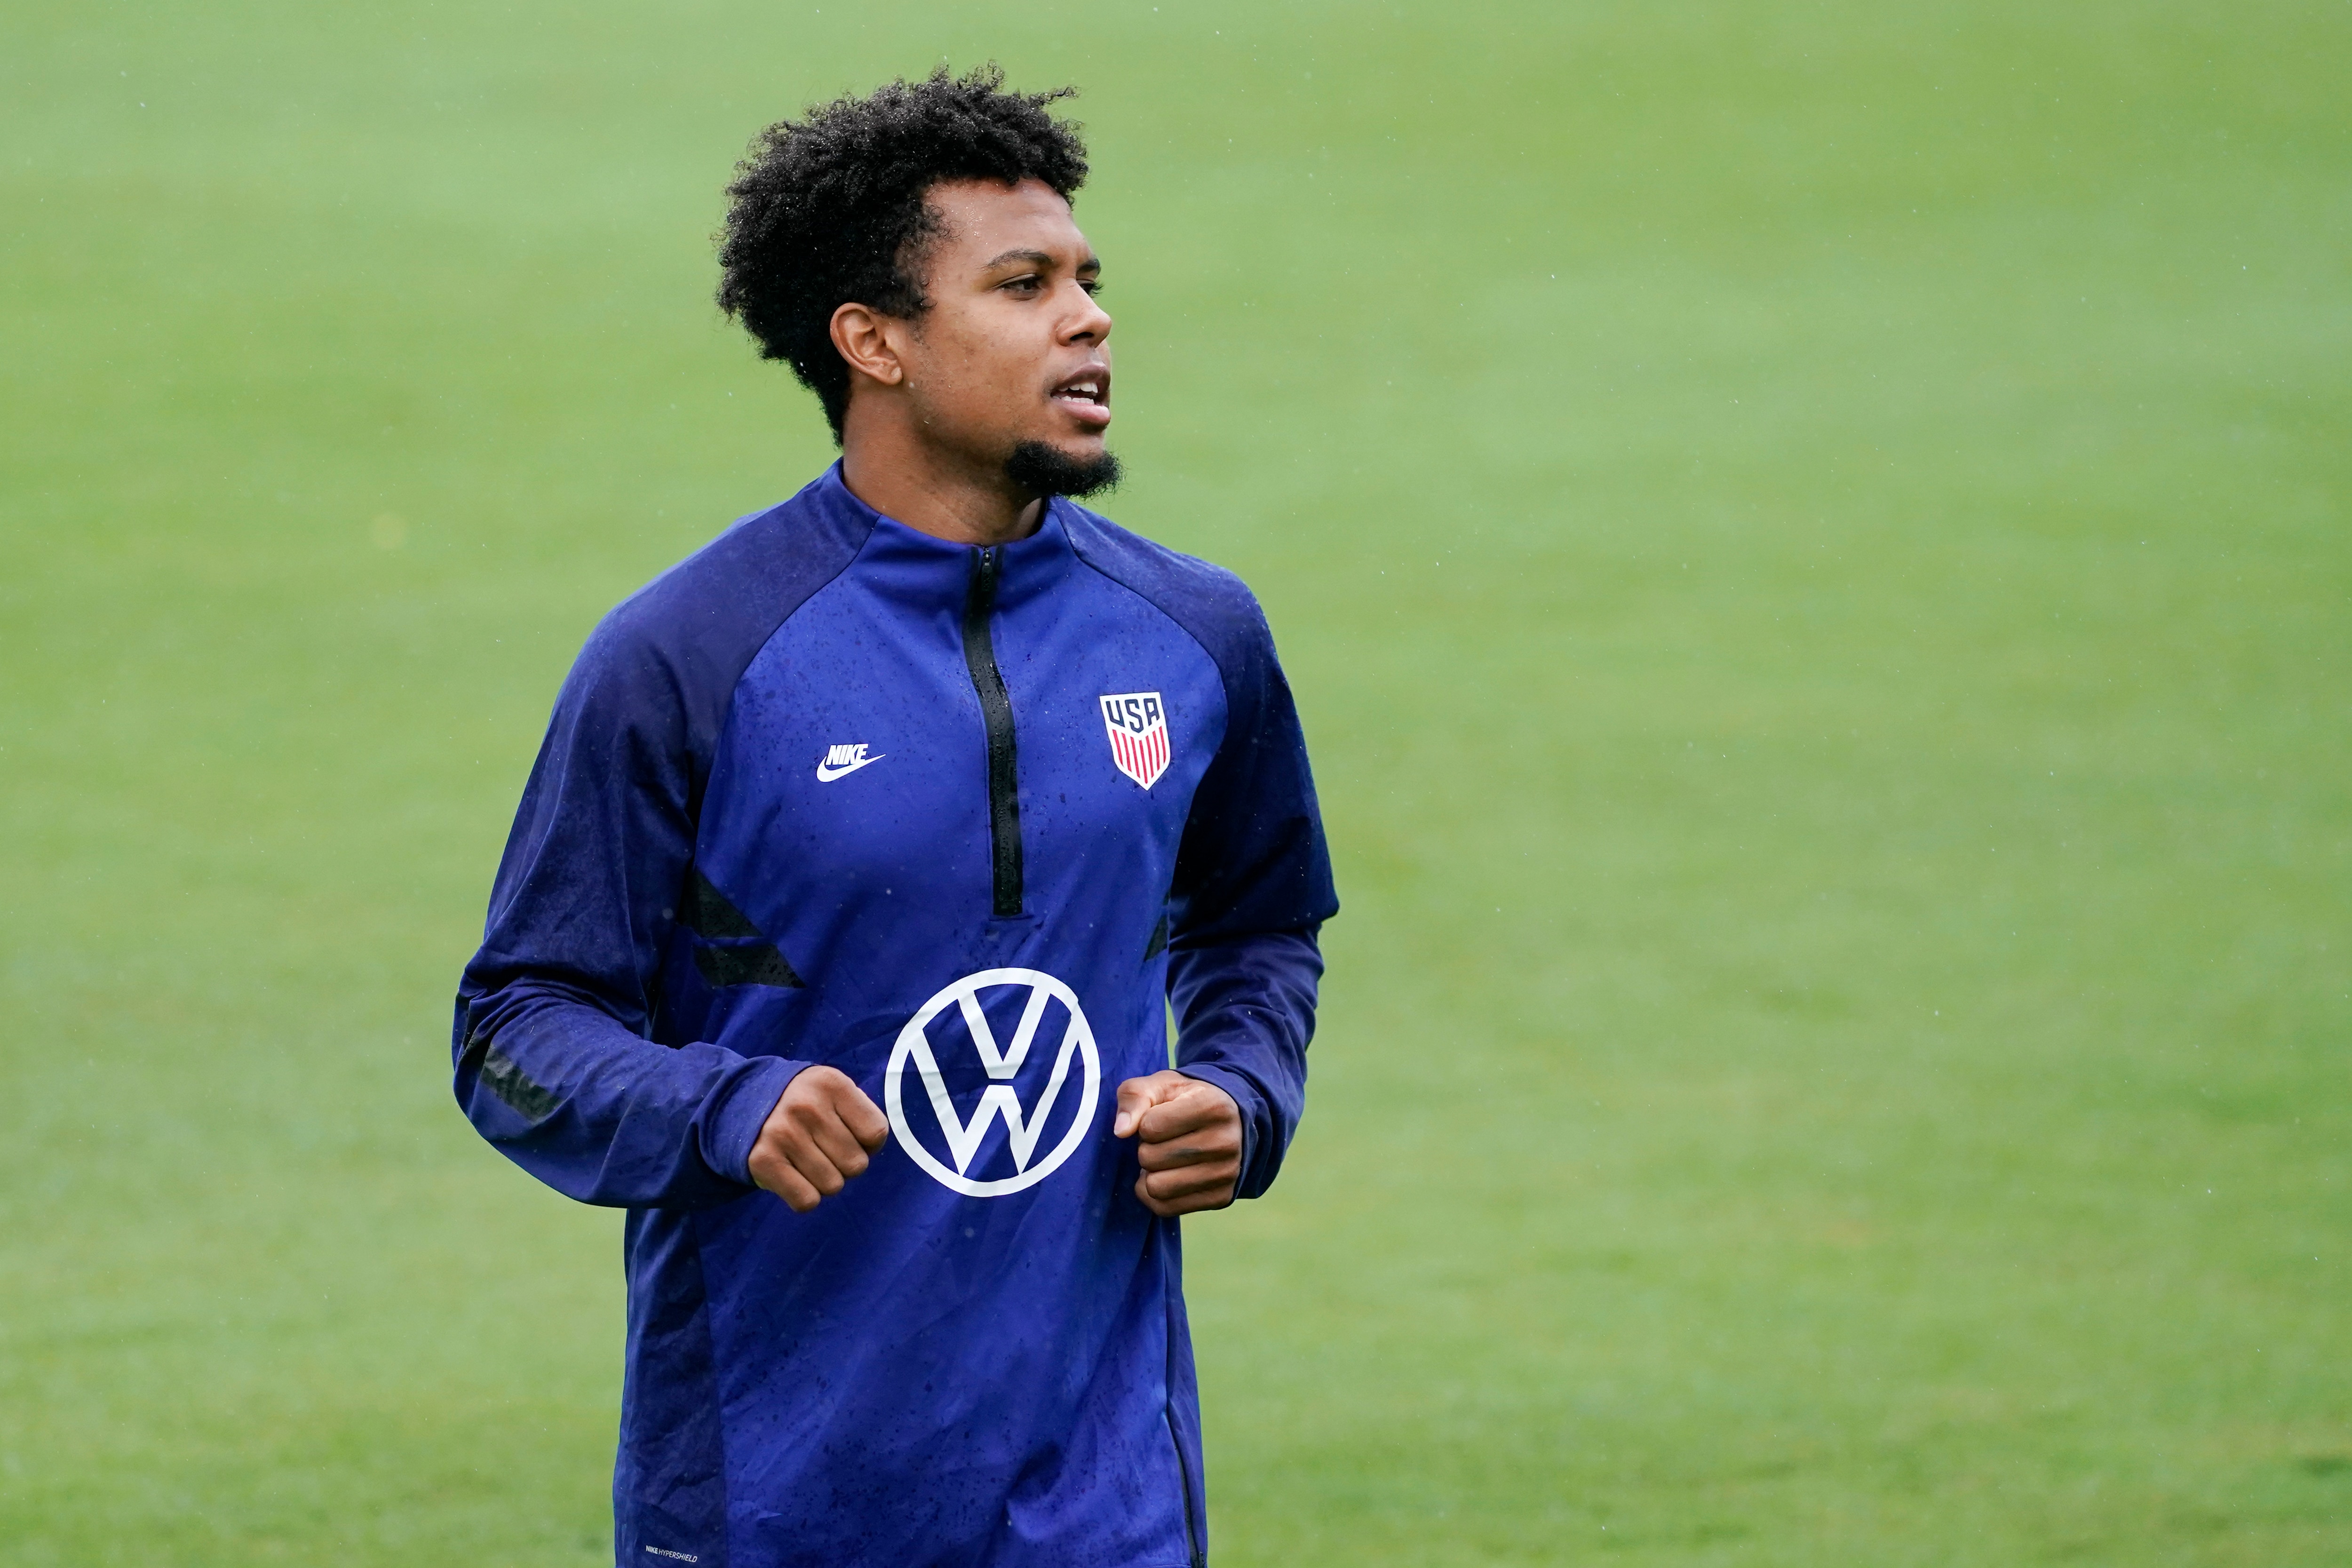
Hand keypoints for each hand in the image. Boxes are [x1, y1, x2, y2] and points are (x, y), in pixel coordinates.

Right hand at [748, 1066, 888, 1212]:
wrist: (743, 1103)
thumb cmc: (803, 1103)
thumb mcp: (833, 1091)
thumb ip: (859, 1115)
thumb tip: (871, 1151)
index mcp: (831, 1084)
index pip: (876, 1133)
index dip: (869, 1144)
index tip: (851, 1136)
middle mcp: (806, 1106)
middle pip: (857, 1165)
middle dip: (845, 1164)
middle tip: (824, 1150)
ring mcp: (782, 1134)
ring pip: (833, 1186)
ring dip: (825, 1181)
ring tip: (807, 1160)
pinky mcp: (763, 1161)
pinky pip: (807, 1201)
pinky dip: (805, 1196)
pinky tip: (793, 1175)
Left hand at [1113, 1070, 1242, 1217]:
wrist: (1229, 1121)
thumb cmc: (1186, 1100)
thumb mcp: (1160, 1085)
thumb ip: (1134, 1096)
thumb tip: (1120, 1131)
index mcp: (1213, 1106)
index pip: (1150, 1127)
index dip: (1144, 1123)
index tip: (1160, 1117)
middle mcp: (1226, 1142)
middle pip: (1150, 1158)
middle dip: (1146, 1148)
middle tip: (1163, 1140)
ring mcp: (1227, 1173)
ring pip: (1156, 1187)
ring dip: (1150, 1173)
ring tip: (1165, 1159)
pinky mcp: (1221, 1198)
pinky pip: (1165, 1208)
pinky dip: (1156, 1195)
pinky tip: (1168, 1176)